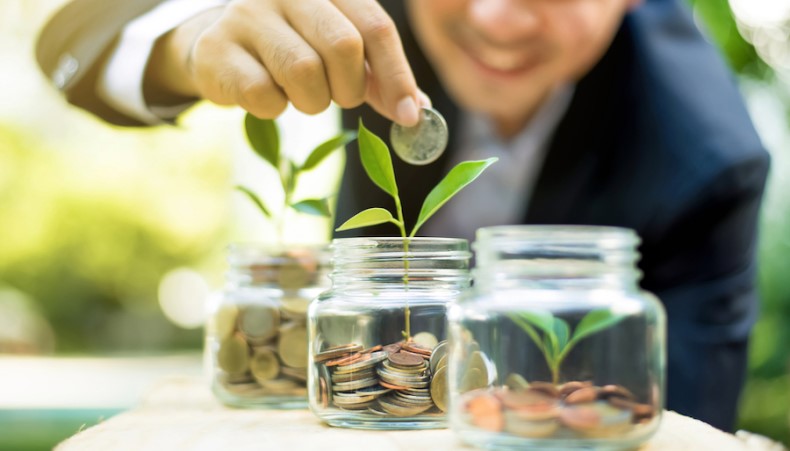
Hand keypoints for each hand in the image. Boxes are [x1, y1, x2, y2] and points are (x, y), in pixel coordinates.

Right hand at [146, 0, 428, 125]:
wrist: (222, 47)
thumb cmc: (295, 49)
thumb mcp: (341, 55)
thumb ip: (378, 77)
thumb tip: (415, 112)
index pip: (375, 26)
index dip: (397, 76)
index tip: (409, 116)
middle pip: (343, 46)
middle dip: (350, 88)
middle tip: (339, 96)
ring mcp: (247, 14)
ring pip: (303, 71)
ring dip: (311, 101)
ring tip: (300, 93)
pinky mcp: (217, 48)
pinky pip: (263, 94)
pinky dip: (274, 108)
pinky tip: (267, 95)